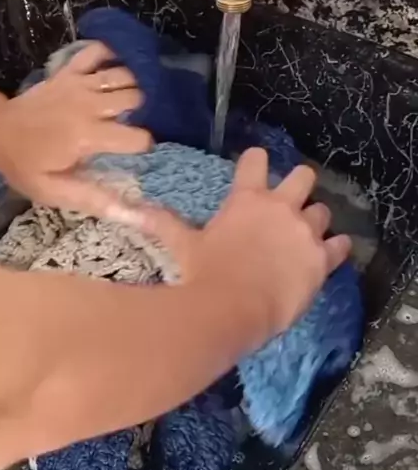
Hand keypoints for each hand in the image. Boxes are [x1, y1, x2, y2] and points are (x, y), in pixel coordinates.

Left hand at [0, 44, 151, 214]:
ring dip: (130, 86)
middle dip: (141, 112)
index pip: (138, 138)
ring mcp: (79, 83)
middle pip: (136, 98)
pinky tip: (111, 70)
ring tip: (125, 102)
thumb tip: (131, 214)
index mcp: (89, 136)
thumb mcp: (55, 192)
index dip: (142, 146)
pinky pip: (97, 51)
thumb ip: (94, 200)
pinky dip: (109, 56)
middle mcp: (89, 105)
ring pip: (124, 74)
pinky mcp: (68, 71)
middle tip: (130, 124)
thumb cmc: (27, 165)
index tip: (134, 152)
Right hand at [128, 148, 351, 343]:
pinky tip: (332, 252)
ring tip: (306, 234)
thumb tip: (130, 208)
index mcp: (247, 198)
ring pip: (324, 210)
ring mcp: (304, 232)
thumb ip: (162, 222)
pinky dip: (337, 247)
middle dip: (299, 183)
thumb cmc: (205, 274)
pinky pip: (340, 244)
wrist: (232, 309)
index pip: (256, 160)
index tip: (255, 166)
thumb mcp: (182, 245)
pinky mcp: (321, 259)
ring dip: (315, 219)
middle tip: (290, 199)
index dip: (256, 161)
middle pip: (304, 176)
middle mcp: (280, 207)